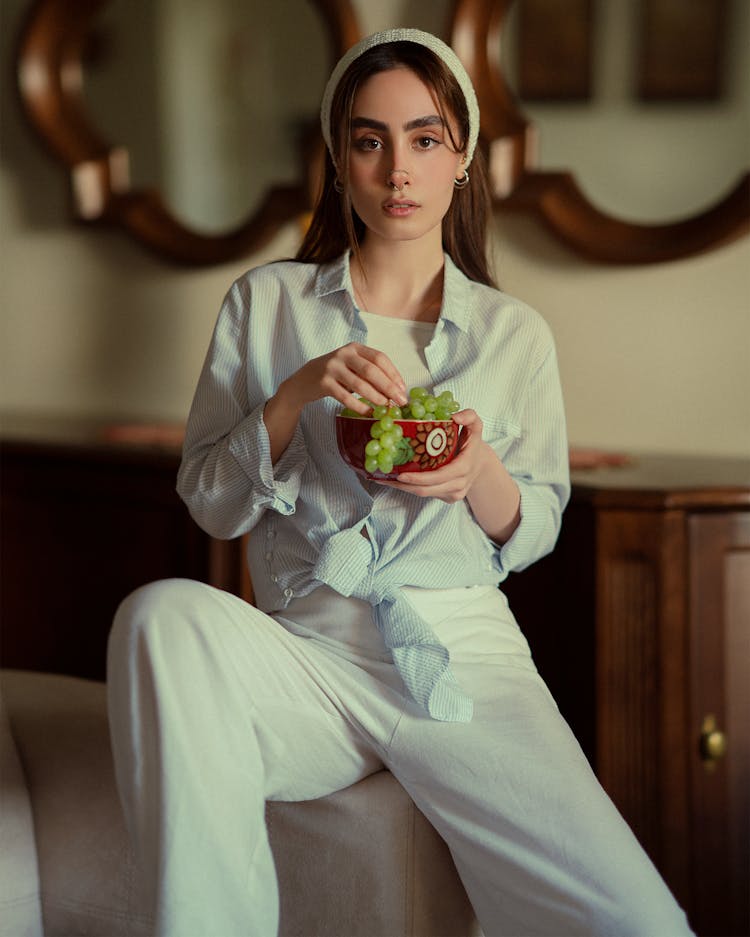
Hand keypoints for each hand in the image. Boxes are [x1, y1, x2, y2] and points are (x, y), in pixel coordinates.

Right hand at [280, 342, 407, 415]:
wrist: (305, 379)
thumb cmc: (336, 374)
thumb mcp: (353, 366)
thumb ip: (370, 373)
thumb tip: (396, 390)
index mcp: (355, 347)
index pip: (379, 358)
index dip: (394, 374)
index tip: (403, 389)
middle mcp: (344, 354)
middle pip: (371, 371)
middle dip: (388, 387)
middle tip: (400, 401)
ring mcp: (332, 367)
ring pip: (359, 384)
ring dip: (376, 397)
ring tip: (386, 407)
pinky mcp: (324, 383)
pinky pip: (345, 397)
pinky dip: (359, 406)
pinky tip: (368, 413)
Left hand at [379, 409, 488, 502]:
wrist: (482, 465)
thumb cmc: (474, 444)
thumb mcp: (476, 427)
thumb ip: (469, 416)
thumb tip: (455, 416)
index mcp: (463, 468)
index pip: (438, 476)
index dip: (418, 478)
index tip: (400, 474)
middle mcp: (458, 485)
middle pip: (426, 489)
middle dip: (404, 485)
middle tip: (384, 477)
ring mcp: (453, 494)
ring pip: (423, 494)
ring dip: (403, 488)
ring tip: (384, 479)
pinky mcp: (447, 498)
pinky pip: (426, 494)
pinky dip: (410, 488)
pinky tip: (395, 481)